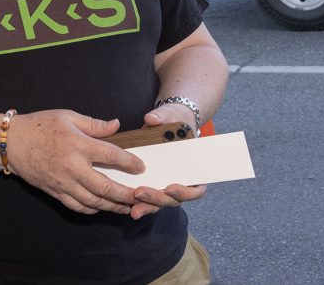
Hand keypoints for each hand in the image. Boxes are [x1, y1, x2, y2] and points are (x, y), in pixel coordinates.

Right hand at [7, 110, 145, 215]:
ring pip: (93, 200)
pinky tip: (101, 207)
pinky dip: (92, 209)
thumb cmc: (39, 125)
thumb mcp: (67, 116)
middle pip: (105, 186)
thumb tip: (117, 125)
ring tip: (127, 207)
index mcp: (77, 144)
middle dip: (126, 194)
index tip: (141, 167)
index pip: (111, 156)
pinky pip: (77, 206)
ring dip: (112, 206)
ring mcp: (63, 182)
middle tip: (141, 197)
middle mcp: (72, 166)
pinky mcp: (55, 191)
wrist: (11, 142)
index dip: (129, 162)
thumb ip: (94, 124)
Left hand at [129, 103, 206, 218]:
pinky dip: (138, 203)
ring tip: (133, 209)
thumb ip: (163, 116)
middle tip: (140, 193)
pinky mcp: (151, 183)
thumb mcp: (171, 115)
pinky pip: (147, 198)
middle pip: (173, 199)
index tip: (170, 188)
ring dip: (146, 206)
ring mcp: (165, 184)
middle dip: (157, 198)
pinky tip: (127, 206)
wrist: (167, 121)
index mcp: (193, 168)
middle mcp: (181, 180)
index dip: (186, 192)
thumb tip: (151, 119)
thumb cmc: (174, 120)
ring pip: (158, 202)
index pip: (196, 189)